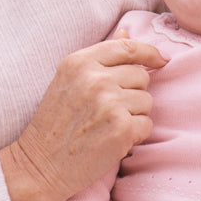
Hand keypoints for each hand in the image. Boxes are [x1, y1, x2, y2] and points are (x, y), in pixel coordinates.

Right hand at [0, 33, 167, 200]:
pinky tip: (113, 140)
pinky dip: (136, 135)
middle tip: (109, 111)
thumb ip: (99, 58)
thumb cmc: (54, 125)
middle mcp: (96, 79)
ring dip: (134, 115)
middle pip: (141, 76)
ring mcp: (110, 103)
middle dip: (133, 93)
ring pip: (147, 101)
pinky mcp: (122, 129)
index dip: (149, 53)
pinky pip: (147, 125)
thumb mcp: (69, 81)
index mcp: (80, 62)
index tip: (160, 60)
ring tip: (108, 126)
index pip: (128, 48)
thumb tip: (127, 34)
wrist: (41, 165)